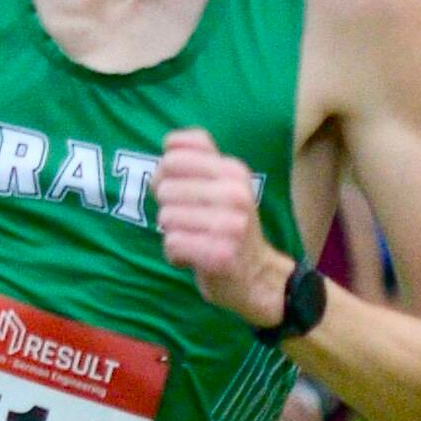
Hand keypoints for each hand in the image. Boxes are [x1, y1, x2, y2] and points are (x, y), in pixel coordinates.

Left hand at [154, 131, 289, 326]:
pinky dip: (175, 254)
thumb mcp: (221, 184)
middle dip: (168, 207)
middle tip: (191, 221)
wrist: (256, 275)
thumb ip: (196, 158)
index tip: (182, 188)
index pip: (174, 153)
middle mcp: (236, 193)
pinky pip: (172, 244)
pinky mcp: (220, 254)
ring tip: (195, 239)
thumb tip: (167, 145)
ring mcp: (231, 224)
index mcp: (234, 170)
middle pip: (164, 186)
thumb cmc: (227, 225)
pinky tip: (194, 256)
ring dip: (172, 233)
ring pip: (165, 216)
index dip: (166, 173)